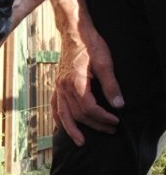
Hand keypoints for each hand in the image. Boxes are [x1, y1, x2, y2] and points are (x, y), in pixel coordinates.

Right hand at [50, 23, 122, 145]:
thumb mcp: (105, 62)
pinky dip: (58, 119)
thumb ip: (111, 85)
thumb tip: (119, 105)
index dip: (102, 117)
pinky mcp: (57, 86)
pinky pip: (54, 107)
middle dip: (94, 124)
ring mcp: (58, 87)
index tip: (116, 120)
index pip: (88, 107)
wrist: (74, 33)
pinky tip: (62, 127)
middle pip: (78, 114)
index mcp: (75, 82)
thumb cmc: (91, 45)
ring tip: (81, 142)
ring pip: (63, 114)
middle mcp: (63, 87)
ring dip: (72, 129)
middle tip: (110, 130)